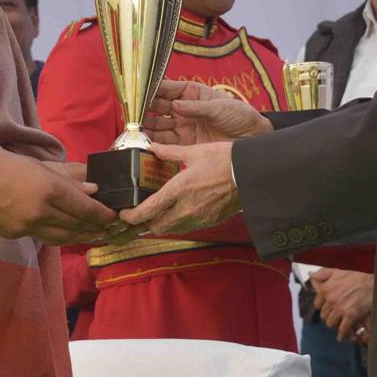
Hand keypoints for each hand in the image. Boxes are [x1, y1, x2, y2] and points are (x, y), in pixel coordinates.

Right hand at [0, 147, 116, 244]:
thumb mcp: (36, 164)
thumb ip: (67, 177)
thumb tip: (92, 187)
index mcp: (48, 188)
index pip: (84, 208)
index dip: (102, 214)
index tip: (113, 216)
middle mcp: (40, 211)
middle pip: (76, 225)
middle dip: (94, 227)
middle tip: (107, 227)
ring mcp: (26, 226)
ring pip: (61, 237)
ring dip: (79, 236)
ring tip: (91, 234)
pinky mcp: (14, 235)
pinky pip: (42, 236)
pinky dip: (57, 235)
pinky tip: (64, 232)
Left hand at [118, 141, 240, 234]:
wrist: (251, 173)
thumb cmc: (223, 159)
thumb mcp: (194, 151)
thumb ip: (170, 152)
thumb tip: (153, 147)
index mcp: (179, 189)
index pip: (148, 211)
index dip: (132, 216)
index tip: (125, 214)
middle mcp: (186, 208)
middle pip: (157, 226)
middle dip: (147, 222)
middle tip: (143, 211)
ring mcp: (199, 218)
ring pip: (172, 229)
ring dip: (164, 222)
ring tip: (161, 210)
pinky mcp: (210, 221)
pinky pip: (188, 227)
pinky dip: (180, 222)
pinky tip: (182, 209)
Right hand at [144, 79, 271, 144]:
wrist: (253, 138)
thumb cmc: (240, 116)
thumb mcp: (219, 108)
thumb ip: (196, 108)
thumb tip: (175, 105)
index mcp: (192, 93)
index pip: (168, 89)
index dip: (152, 89)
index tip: (138, 91)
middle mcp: (184, 109)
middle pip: (159, 108)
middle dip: (144, 109)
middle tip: (131, 113)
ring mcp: (185, 127)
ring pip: (159, 126)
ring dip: (146, 127)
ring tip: (133, 129)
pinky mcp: (187, 144)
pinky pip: (167, 143)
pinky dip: (155, 143)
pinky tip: (144, 143)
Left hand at [311, 268, 373, 343]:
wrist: (372, 283)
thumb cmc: (356, 277)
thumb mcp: (337, 271)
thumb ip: (322, 274)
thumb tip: (311, 275)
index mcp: (326, 289)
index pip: (317, 305)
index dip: (322, 307)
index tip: (326, 309)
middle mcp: (330, 299)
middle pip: (324, 315)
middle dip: (328, 316)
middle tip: (334, 317)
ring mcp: (340, 308)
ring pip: (330, 323)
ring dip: (334, 324)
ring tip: (338, 324)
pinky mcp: (350, 315)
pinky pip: (342, 329)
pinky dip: (342, 334)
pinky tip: (341, 337)